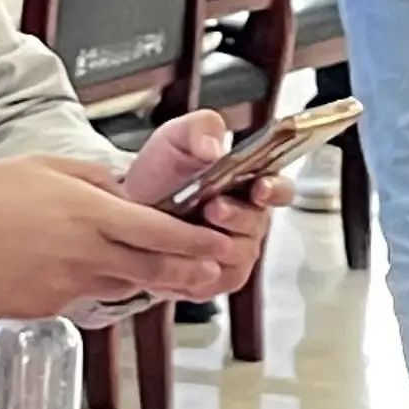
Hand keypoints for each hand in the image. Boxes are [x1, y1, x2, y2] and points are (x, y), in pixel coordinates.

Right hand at [0, 155, 238, 318]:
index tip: (218, 242)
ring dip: (138, 277)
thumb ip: (94, 181)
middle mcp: (84, 253)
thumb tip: (127, 191)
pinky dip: (87, 286)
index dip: (195, 240)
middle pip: (152, 268)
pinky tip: (68, 268)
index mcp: (88, 213)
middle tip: (211, 270)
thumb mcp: (46, 168)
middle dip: (187, 270)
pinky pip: (82, 299)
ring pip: (120, 286)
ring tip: (147, 266)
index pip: (159, 231)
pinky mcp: (47, 308)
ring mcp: (66, 286)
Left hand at [115, 111, 285, 300]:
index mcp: (250, 182)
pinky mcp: (219, 277)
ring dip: (220, 243)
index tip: (260, 188)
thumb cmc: (161, 172)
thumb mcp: (176, 138)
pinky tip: (184, 256)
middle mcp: (250, 218)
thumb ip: (200, 130)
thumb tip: (214, 147)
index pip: (280, 189)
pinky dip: (203, 267)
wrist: (128, 208)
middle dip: (239, 216)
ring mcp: (237, 250)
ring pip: (242, 253)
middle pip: (260, 223)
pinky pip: (222, 278)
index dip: (275, 189)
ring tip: (194, 230)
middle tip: (214, 207)